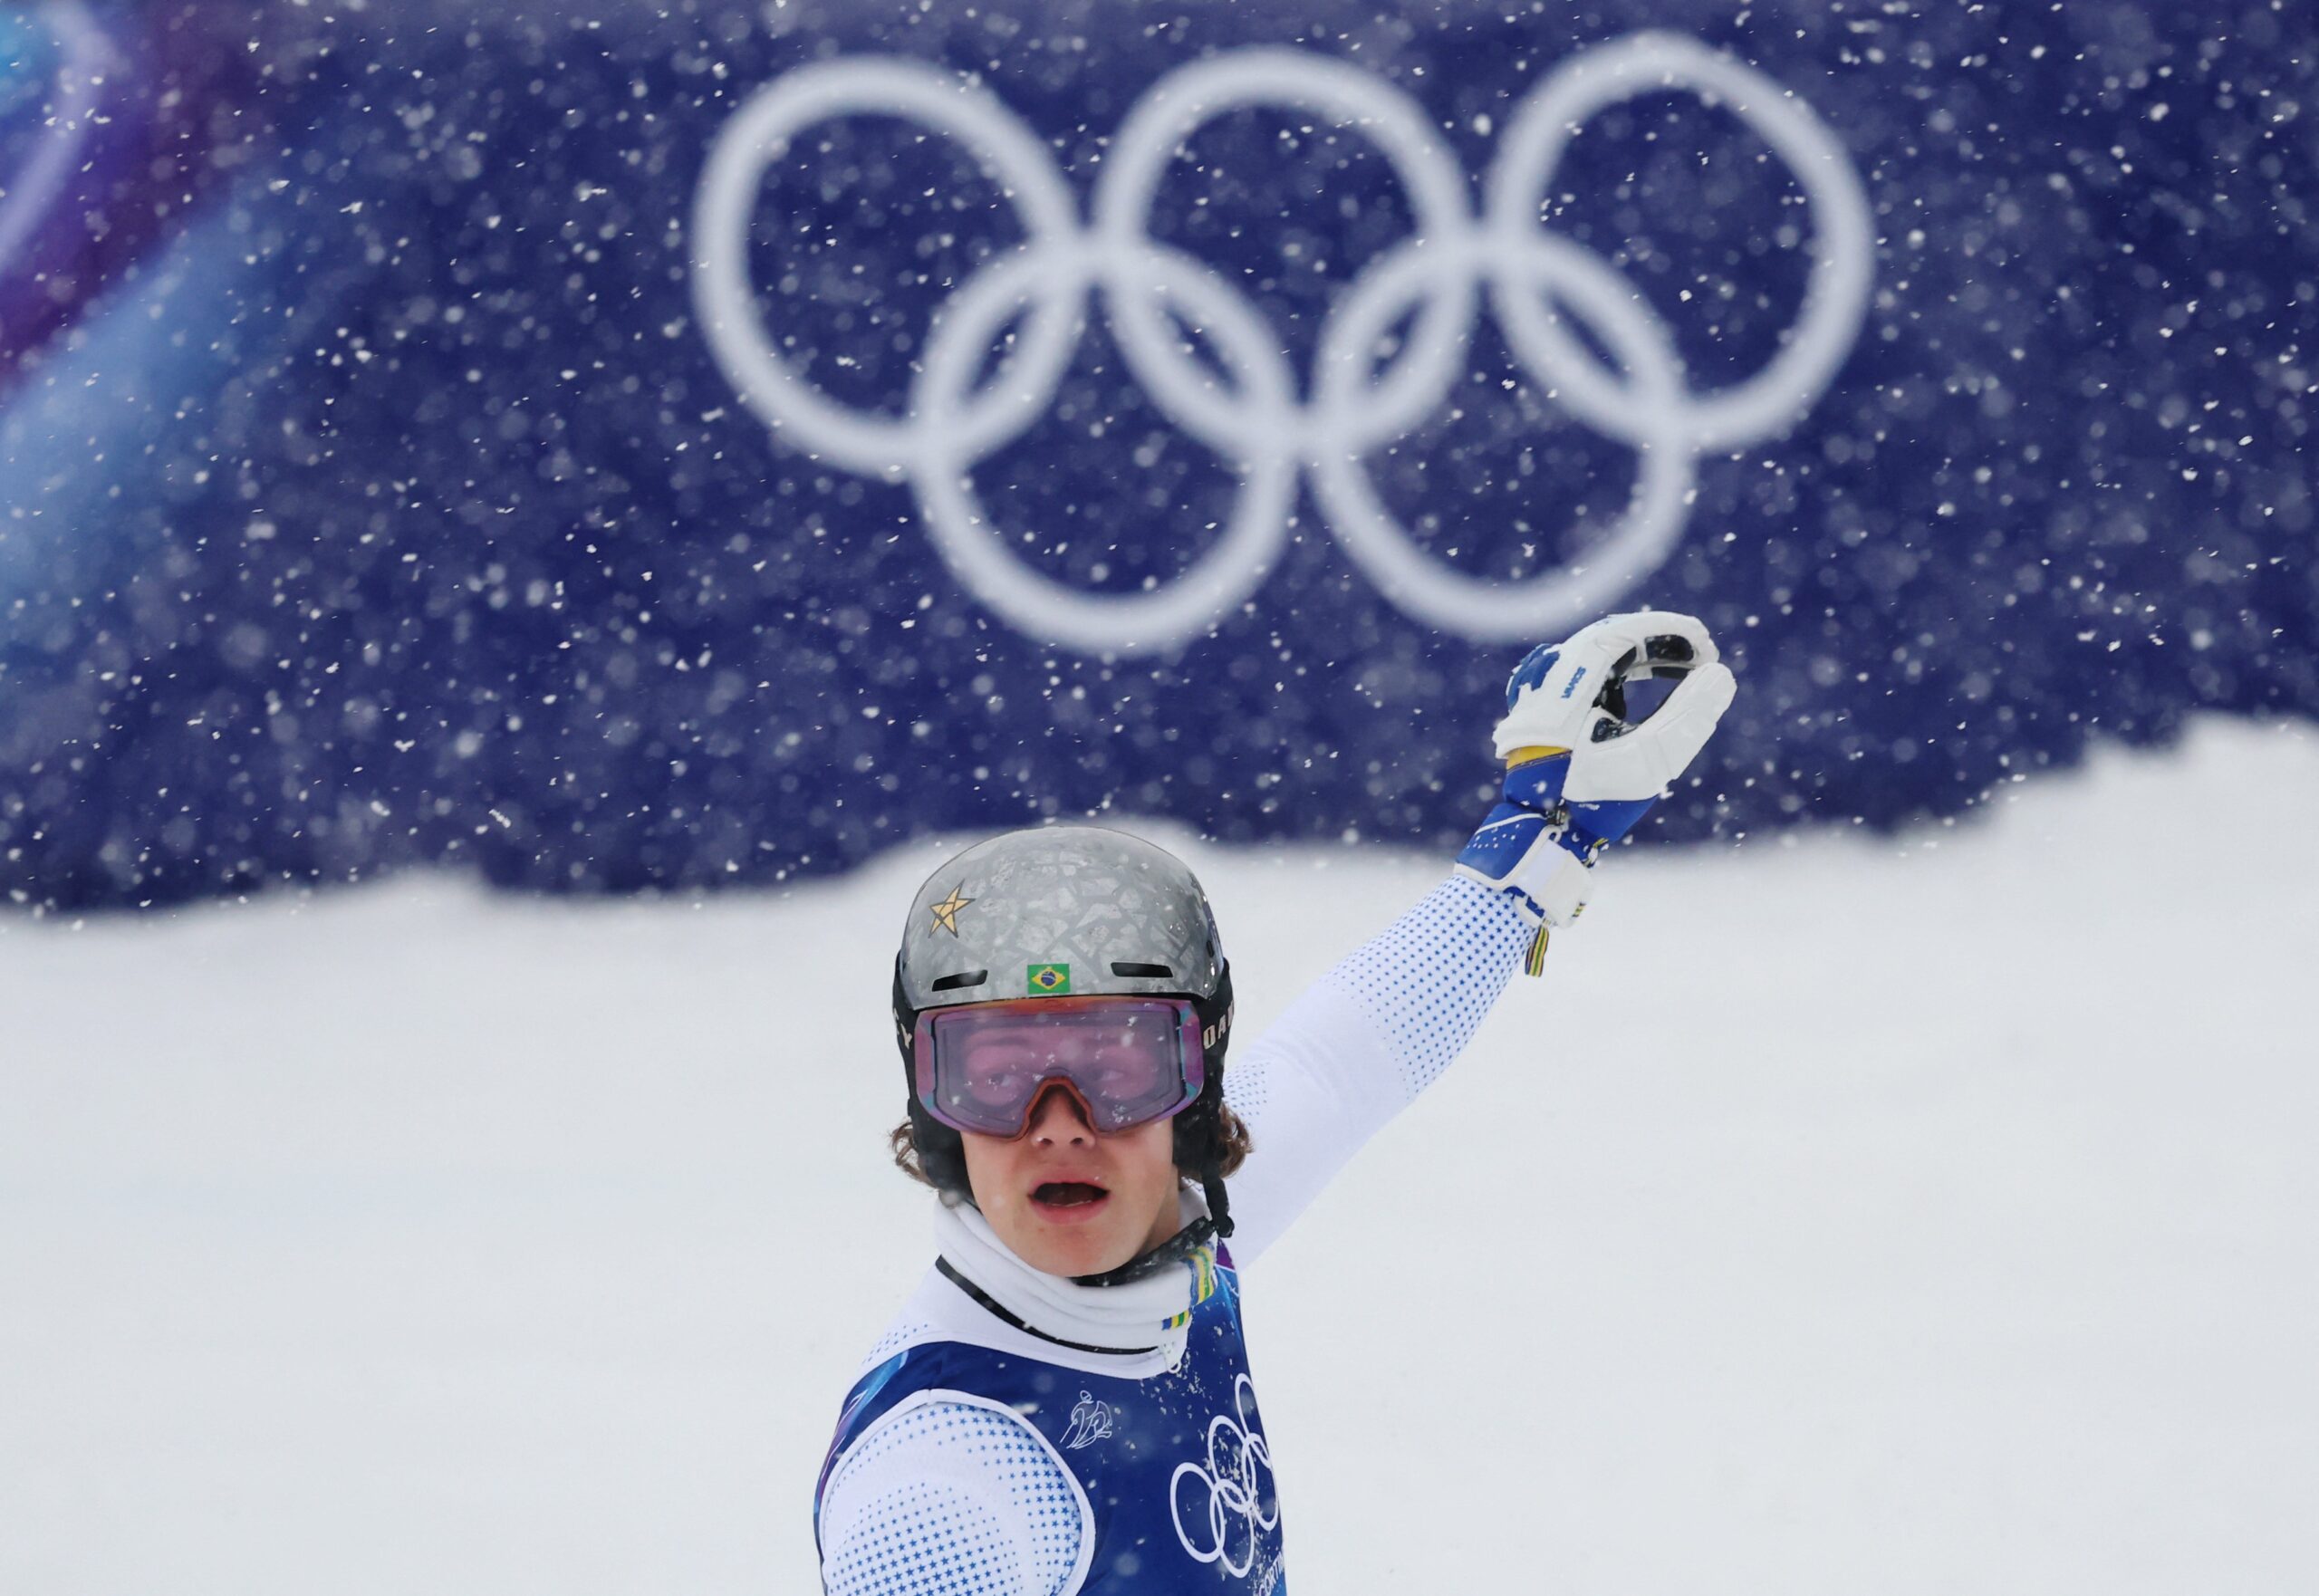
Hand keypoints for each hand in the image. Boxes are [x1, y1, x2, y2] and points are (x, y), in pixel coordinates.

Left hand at [1454, 611, 1736, 926]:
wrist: (1541, 835)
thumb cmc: (1594, 801)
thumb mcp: (1650, 759)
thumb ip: (1689, 714)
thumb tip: (1721, 675)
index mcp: (1565, 688)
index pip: (1619, 634)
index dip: (1666, 630)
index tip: (1704, 642)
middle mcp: (1546, 683)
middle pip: (1607, 640)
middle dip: (1658, 643)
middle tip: (1701, 658)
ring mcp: (1540, 696)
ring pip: (1595, 656)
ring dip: (1640, 658)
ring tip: (1683, 671)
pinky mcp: (1544, 711)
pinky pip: (1582, 675)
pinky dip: (1616, 673)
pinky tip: (1643, 684)